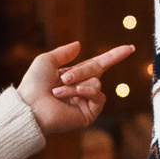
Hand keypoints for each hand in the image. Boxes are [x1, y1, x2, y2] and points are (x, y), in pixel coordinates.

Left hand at [18, 41, 136, 134]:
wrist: (30, 107)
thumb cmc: (34, 84)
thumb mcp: (47, 61)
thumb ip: (64, 52)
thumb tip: (79, 45)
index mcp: (73, 76)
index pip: (98, 64)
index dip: (113, 56)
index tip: (129, 48)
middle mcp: (81, 88)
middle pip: (96, 70)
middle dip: (81, 72)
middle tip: (63, 78)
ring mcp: (86, 102)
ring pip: (96, 83)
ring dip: (77, 84)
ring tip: (59, 91)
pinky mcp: (89, 114)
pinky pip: (98, 96)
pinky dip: (85, 92)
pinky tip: (72, 95)